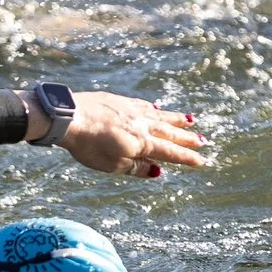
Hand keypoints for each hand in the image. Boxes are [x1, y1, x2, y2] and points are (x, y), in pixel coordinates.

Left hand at [46, 90, 206, 176]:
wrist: (69, 116)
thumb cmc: (88, 145)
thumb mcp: (113, 165)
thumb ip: (136, 167)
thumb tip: (156, 171)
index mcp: (142, 143)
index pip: (169, 152)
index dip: (186, 158)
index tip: (202, 161)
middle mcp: (142, 124)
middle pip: (169, 132)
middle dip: (187, 138)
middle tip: (203, 140)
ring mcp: (131, 110)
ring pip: (159, 116)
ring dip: (176, 119)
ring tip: (190, 120)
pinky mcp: (119, 100)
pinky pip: (143, 105)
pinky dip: (154, 108)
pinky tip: (157, 108)